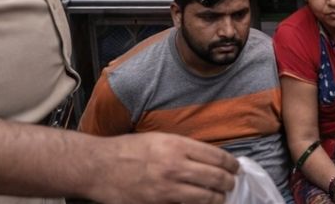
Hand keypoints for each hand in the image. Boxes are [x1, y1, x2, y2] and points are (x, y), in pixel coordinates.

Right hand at [88, 132, 238, 203]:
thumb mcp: (160, 138)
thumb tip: (209, 157)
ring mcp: (167, 189)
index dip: (231, 164)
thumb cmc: (128, 149)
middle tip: (231, 184)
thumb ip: (185, 147)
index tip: (235, 168)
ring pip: (205, 197)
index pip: (217, 156)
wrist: (99, 167)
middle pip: (216, 178)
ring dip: (217, 198)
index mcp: (177, 146)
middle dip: (228, 183)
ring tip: (220, 197)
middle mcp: (175, 167)